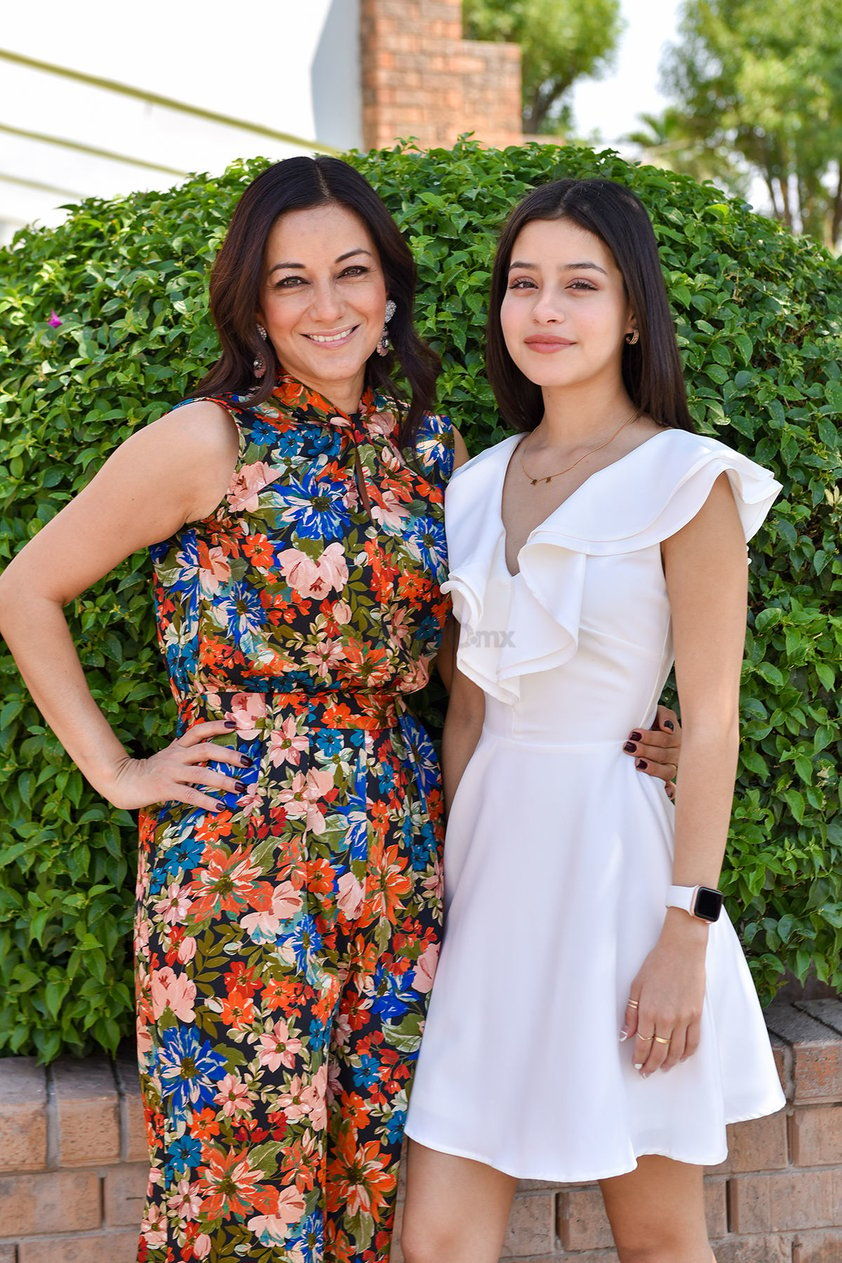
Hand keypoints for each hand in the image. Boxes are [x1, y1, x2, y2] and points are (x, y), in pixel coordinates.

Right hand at [102, 720, 250, 810]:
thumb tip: (206, 748)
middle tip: (248, 762)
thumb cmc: (149, 771)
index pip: (199, 731)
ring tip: (241, 788)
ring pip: (201, 773)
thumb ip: (185, 752)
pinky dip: (206, 800)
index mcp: (178, 747)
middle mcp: (176, 756)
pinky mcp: (164, 789)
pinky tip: (219, 806)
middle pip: (206, 749)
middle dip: (229, 755)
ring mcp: (170, 772)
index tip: (234, 723)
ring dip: (223, 781)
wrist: (120, 781)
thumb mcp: (168, 757)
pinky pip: (189, 794)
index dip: (216, 726)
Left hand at [620, 911, 707, 1074]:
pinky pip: (693, 1042)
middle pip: (659, 1052)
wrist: (682, 951)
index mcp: (648, 1012)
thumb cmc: (657, 964)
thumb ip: (631, 1013)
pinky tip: (681, 1057)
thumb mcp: (636, 986)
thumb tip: (625, 1035)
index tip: (637, 1065)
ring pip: (677, 1051)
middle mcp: (666, 1019)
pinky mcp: (696, 1015)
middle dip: (652, 1065)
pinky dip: (687, 1053)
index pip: (643, 1044)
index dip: (640, 1058)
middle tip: (647, 1072)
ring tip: (663, 1068)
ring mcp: (683, 1018)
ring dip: (669, 1063)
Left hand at [623, 705, 679, 798]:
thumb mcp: (658, 713)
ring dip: (652, 768)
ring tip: (638, 764)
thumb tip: (667, 728)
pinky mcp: (666, 780)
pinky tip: (665, 792)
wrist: (646, 731)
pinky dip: (669, 790)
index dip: (651, 737)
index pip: (665, 739)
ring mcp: (672, 767)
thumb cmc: (652, 721)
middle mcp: (676, 753)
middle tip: (630, 746)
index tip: (634, 733)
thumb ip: (664, 716)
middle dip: (646, 750)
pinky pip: (670, 788)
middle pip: (663, 754)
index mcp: (675, 737)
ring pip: (667, 771)